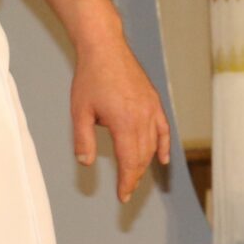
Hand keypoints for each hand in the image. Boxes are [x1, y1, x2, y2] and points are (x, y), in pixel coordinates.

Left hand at [71, 42, 171, 203]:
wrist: (105, 48)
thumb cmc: (91, 77)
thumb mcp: (80, 111)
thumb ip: (83, 139)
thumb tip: (85, 162)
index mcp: (124, 123)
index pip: (128, 161)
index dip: (126, 181)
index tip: (123, 196)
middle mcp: (142, 118)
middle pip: (142, 157)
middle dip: (135, 177)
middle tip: (127, 191)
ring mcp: (151, 109)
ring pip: (153, 145)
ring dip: (145, 164)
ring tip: (135, 176)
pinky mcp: (154, 102)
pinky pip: (163, 129)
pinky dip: (163, 146)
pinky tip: (162, 160)